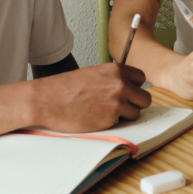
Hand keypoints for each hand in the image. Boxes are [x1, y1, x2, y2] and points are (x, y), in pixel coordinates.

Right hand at [30, 64, 150, 131]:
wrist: (47, 100)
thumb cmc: (65, 88)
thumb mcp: (93, 73)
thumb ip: (111, 78)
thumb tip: (125, 86)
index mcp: (116, 70)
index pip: (141, 78)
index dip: (134, 87)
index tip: (128, 91)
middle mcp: (120, 85)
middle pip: (145, 98)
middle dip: (135, 103)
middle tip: (122, 106)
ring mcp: (117, 103)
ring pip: (136, 113)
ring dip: (126, 115)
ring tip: (108, 113)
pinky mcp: (110, 119)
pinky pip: (122, 123)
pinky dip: (114, 123)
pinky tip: (98, 118)